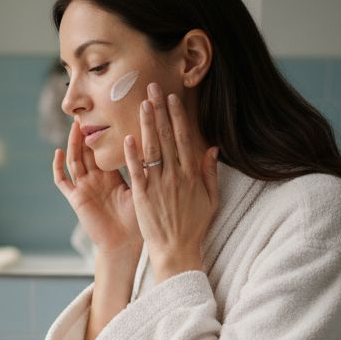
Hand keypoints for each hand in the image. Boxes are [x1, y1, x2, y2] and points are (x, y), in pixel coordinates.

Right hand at [53, 121, 141, 256]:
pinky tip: (58, 152)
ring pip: (75, 160)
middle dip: (87, 133)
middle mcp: (96, 180)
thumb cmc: (138, 222)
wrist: (125, 245)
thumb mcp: (142, 189)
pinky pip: (62, 181)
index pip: (106, 150)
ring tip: (75, 126)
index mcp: (112, 177)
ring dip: (73, 143)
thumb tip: (158, 144)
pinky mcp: (76, 199)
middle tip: (89, 112)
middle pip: (88, 151)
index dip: (105, 134)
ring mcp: (84, 188)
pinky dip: (58, 167)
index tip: (109, 114)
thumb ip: (144, 168)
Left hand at [123, 83, 219, 281]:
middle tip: (151, 88)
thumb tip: (211, 148)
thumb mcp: (211, 199)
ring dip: (147, 125)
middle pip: (166, 137)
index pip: (183, 138)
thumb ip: (210, 172)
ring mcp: (159, 185)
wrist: (177, 251)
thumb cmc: (193, 226)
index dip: (176, 116)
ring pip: (152, 149)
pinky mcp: (143, 197)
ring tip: (142, 104)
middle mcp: (176, 176)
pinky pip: (138, 172)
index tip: (171, 98)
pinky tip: (128, 137)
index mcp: (192, 174)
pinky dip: (133, 155)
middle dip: (159, 110)